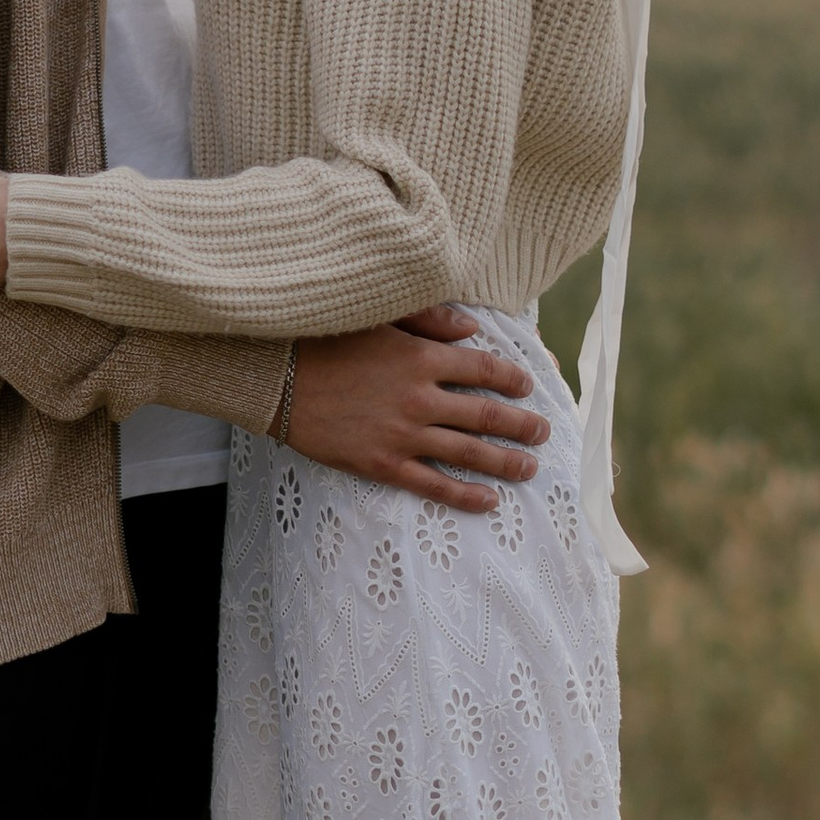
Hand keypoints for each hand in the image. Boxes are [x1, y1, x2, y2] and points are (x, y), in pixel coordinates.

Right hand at [286, 308, 549, 511]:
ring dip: (506, 461)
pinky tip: (489, 500)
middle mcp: (422, 398)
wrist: (277, 379)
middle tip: (543, 432)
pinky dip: (466, 495)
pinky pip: (434, 485)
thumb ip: (430, 322)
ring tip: (529, 467)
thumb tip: (473, 331)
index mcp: (423, 357)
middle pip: (487, 415)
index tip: (527, 386)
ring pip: (469, 453)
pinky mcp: (383, 464)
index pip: (485, 370)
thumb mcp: (379, 319)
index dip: (513, 379)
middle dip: (521, 425)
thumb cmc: (325, 341)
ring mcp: (405, 435)